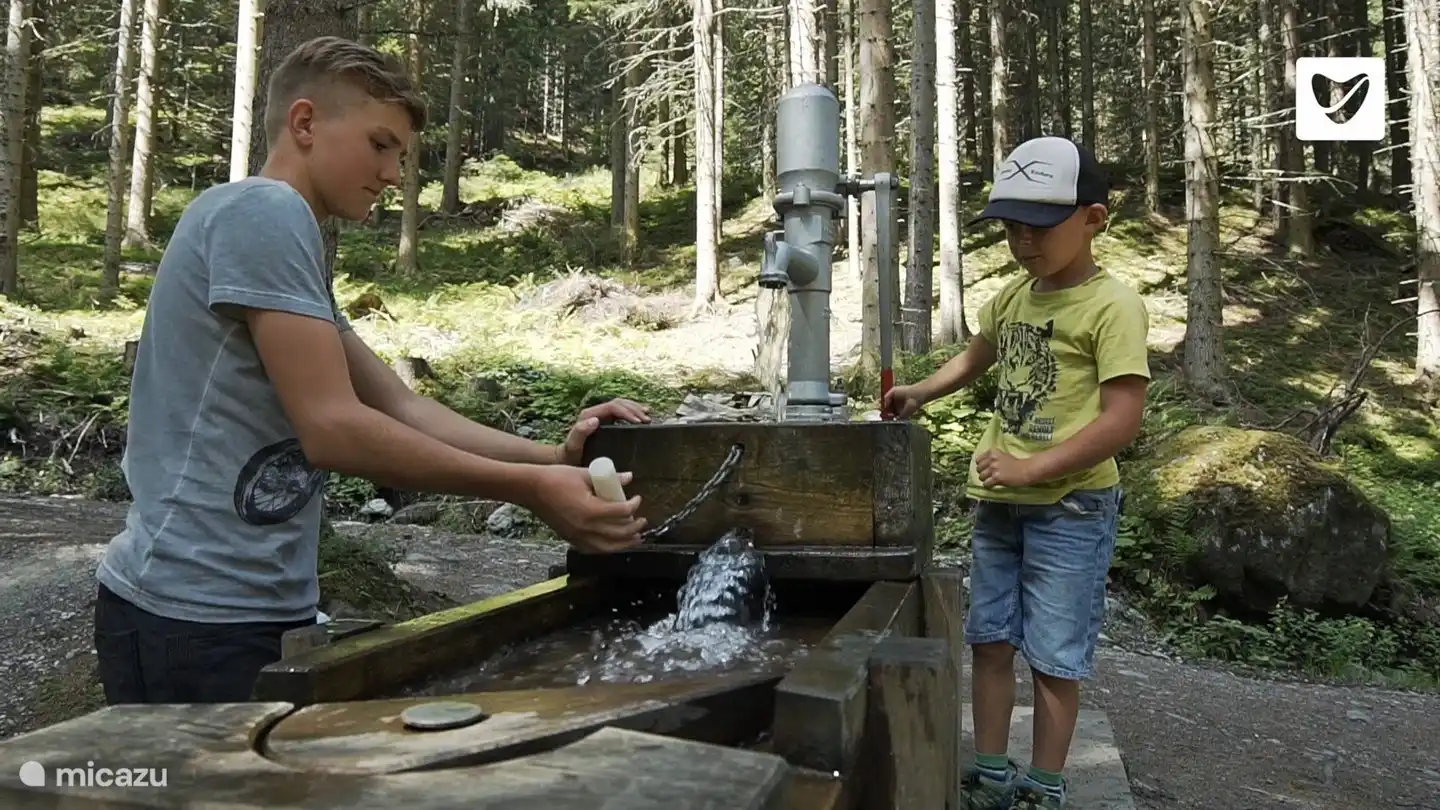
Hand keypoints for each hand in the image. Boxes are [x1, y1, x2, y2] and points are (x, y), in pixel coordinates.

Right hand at [528, 465, 646, 552]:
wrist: (530, 489)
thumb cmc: (554, 478)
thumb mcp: (584, 474)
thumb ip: (609, 478)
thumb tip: (628, 477)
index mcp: (591, 510)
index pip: (621, 512)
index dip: (634, 506)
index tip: (637, 499)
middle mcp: (586, 527)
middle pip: (619, 533)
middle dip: (635, 527)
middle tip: (642, 520)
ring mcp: (577, 536)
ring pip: (608, 546)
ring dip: (625, 543)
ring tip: (636, 538)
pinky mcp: (570, 539)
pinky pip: (594, 549)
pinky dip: (607, 547)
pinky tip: (613, 543)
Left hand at [555, 398, 652, 464]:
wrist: (567, 458)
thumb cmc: (571, 455)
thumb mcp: (573, 445)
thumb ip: (580, 432)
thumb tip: (595, 420)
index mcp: (589, 415)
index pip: (613, 407)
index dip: (627, 412)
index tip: (639, 422)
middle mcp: (595, 412)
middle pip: (619, 403)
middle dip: (634, 409)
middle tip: (646, 420)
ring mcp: (601, 415)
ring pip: (621, 405)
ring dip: (635, 408)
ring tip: (648, 416)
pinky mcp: (605, 421)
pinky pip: (621, 411)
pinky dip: (633, 412)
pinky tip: (642, 415)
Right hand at [882, 384, 927, 418]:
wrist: (915, 396)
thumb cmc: (905, 391)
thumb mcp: (893, 391)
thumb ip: (886, 397)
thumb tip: (884, 406)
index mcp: (893, 399)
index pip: (884, 404)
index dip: (880, 406)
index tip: (877, 407)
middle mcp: (895, 406)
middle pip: (886, 411)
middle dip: (882, 412)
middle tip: (879, 412)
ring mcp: (898, 411)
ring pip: (889, 416)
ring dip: (886, 416)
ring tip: (883, 415)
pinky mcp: (902, 416)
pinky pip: (895, 419)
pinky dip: (891, 419)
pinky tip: (889, 416)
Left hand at [974, 450, 1038, 488]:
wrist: (1026, 470)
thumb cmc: (1017, 463)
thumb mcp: (1004, 455)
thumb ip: (994, 458)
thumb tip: (984, 464)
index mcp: (993, 452)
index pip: (978, 459)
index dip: (981, 465)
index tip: (984, 468)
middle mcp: (992, 459)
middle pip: (978, 468)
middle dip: (982, 473)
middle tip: (988, 476)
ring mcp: (994, 468)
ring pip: (981, 477)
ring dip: (985, 480)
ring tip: (990, 481)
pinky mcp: (997, 478)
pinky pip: (986, 484)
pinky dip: (988, 486)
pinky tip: (992, 485)